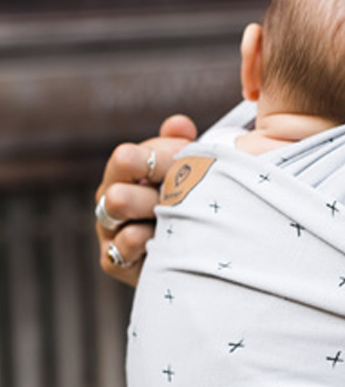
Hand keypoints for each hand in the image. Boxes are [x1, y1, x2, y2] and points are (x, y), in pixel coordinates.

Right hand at [95, 114, 196, 285]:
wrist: (194, 259)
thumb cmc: (189, 208)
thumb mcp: (188, 174)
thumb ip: (181, 147)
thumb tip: (180, 124)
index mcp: (123, 175)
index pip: (127, 156)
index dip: (160, 157)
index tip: (190, 161)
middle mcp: (109, 200)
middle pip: (119, 176)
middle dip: (158, 183)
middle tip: (187, 192)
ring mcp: (108, 231)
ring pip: (117, 203)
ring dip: (153, 205)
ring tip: (179, 214)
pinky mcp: (114, 261)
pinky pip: (124, 243)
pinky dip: (149, 239)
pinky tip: (170, 240)